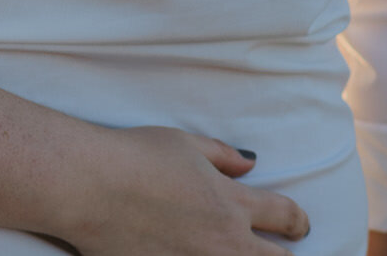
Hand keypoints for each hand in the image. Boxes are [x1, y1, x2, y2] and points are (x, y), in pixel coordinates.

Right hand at [49, 126, 308, 254]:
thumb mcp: (183, 143)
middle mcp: (224, 240)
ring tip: (229, 251)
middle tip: (280, 253)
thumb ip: (222, 155)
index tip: (298, 226)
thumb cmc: (133, 156)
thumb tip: (250, 164)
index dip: (298, 222)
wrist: (87, 185)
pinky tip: (193, 254)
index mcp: (232, 202)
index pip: (285, 216)